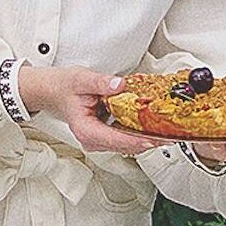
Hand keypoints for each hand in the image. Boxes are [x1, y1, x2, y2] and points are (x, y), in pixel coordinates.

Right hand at [18, 65, 156, 154]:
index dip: (137, 140)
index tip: (155, 139)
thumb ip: (101, 83)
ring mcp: (100, 140)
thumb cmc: (64, 87)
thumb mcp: (81, 79)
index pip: (116, 139)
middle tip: (171, 134)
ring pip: (128, 144)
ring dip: (147, 137)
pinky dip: (140, 132)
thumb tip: (119, 85)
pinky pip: (126, 138)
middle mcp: (93, 140)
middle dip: (149, 140)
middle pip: (126, 145)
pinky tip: (153, 125)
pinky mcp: (106, 137)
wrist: (55, 91)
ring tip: (167, 129)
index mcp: (86, 130)